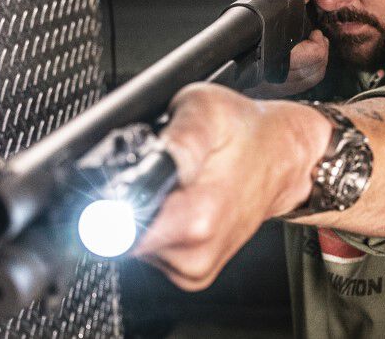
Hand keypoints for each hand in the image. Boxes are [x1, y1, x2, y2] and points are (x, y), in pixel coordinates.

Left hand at [132, 83, 327, 290]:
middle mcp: (195, 252)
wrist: (281, 158)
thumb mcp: (206, 110)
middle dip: (124, 202)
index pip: (114, 231)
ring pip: (133, 245)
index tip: (117, 184)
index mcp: (196, 217)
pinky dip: (156, 228)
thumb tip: (146, 163)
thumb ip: (176, 136)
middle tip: (156, 172)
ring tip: (174, 186)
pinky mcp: (192, 274)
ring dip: (143, 214)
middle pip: (118, 236)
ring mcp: (194, 268)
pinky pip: (150, 253)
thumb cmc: (246, 132)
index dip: (102, 206)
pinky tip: (180, 205)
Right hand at [245, 0, 328, 98]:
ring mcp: (276, 88)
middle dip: (322, 54)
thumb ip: (287, 1)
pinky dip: (308, 75)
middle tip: (319, 41)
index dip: (319, 45)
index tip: (316, 34)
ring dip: (318, 65)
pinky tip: (305, 64)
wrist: (221, 62)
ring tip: (316, 50)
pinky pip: (301, 87)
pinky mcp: (274, 92)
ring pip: (309, 80)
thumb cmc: (238, 41)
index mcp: (274, 59)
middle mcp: (277, 78)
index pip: (312, 57)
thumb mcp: (258, 15)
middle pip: (314, 71)